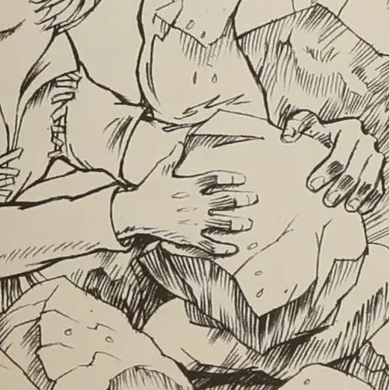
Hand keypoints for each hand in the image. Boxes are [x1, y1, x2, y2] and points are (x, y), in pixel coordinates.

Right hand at [112, 152, 256, 258]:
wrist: (134, 212)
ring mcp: (194, 221)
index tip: (242, 179)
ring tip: (248, 223)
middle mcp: (196, 203)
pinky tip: (233, 249)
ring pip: (222, 223)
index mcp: (190, 185)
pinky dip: (223, 248)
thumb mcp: (160, 170)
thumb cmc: (147, 189)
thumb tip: (178, 140)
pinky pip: (210, 245)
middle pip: (225, 200)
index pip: (215, 179)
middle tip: (253, 198)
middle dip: (242, 199)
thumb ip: (172, 156)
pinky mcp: (189, 237)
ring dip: (237, 223)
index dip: (230, 178)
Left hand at [283, 109, 383, 210]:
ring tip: (347, 208)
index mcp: (350, 128)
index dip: (326, 171)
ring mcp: (376, 157)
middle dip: (341, 187)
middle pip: (355, 170)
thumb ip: (295, 125)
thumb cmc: (316, 133)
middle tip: (327, 202)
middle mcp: (367, 142)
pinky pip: (379, 188)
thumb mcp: (305, 123)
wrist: (335, 139)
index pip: (338, 155)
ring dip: (359, 195)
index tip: (311, 186)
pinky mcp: (380, 172)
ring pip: (370, 180)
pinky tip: (360, 210)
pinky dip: (371, 200)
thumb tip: (287, 136)